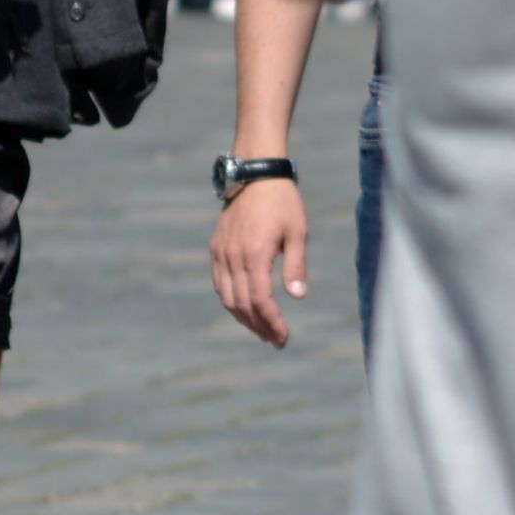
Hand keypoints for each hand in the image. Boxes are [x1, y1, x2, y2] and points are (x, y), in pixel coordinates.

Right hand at [209, 179, 307, 348]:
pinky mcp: (216, 248)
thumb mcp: (297, 233)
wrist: (255, 174)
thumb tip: (298, 296)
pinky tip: (244, 308)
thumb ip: (296, 266)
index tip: (284, 337)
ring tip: (261, 330)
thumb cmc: (282, 202)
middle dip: (259, 327)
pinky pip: (219, 283)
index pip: (260, 301)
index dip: (272, 323)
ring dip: (243, 318)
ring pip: (227, 297)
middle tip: (275, 340)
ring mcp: (221, 252)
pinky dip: (230, 301)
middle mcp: (233, 256)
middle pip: (241, 305)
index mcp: (255, 254)